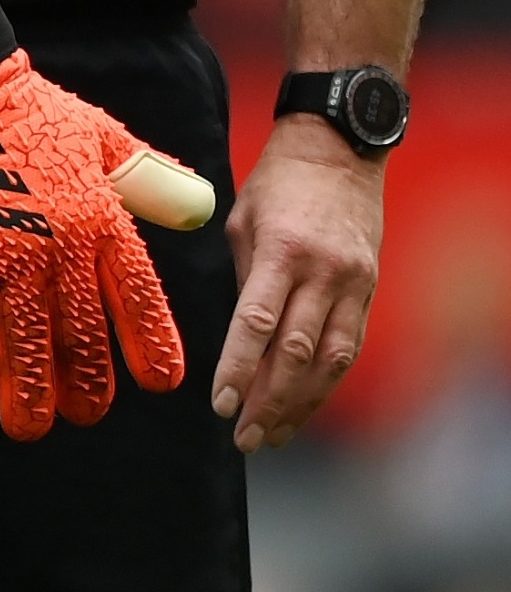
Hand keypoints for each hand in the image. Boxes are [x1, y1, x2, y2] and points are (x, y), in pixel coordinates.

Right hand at [0, 50, 214, 440]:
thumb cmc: (37, 113)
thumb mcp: (106, 141)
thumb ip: (153, 181)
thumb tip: (201, 209)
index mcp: (103, 220)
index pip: (138, 296)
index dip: (149, 342)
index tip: (161, 382)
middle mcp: (60, 246)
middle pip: (79, 334)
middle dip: (84, 383)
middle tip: (85, 415)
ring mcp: (4, 252)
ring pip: (22, 340)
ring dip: (27, 392)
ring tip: (30, 427)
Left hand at [215, 116, 381, 449]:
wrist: (339, 153)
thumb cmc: (276, 185)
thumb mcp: (242, 222)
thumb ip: (243, 280)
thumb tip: (236, 339)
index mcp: (281, 252)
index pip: (257, 323)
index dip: (239, 369)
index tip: (222, 405)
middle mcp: (323, 273)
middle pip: (296, 352)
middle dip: (269, 401)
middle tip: (245, 438)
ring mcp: (353, 284)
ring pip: (330, 359)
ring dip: (300, 403)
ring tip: (272, 436)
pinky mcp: (369, 290)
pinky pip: (349, 346)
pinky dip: (327, 382)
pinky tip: (305, 406)